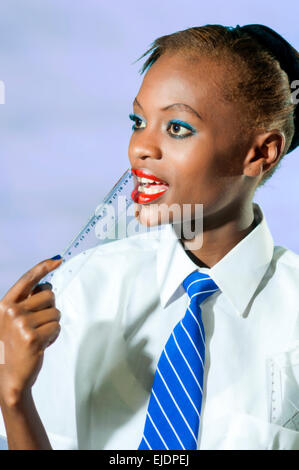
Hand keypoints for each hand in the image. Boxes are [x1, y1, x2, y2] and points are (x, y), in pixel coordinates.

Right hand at [0, 257, 62, 407]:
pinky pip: (56, 327)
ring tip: (37, 337)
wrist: (7, 378)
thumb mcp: (11, 321)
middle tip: (38, 325)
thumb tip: (47, 285)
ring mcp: (21, 324)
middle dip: (50, 309)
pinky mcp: (33, 337)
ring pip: (55, 312)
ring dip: (52, 325)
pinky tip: (41, 345)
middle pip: (49, 295)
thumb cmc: (12, 347)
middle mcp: (11, 311)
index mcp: (4, 304)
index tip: (57, 259)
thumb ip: (26, 303)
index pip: (27, 279)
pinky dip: (54, 337)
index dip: (43, 267)